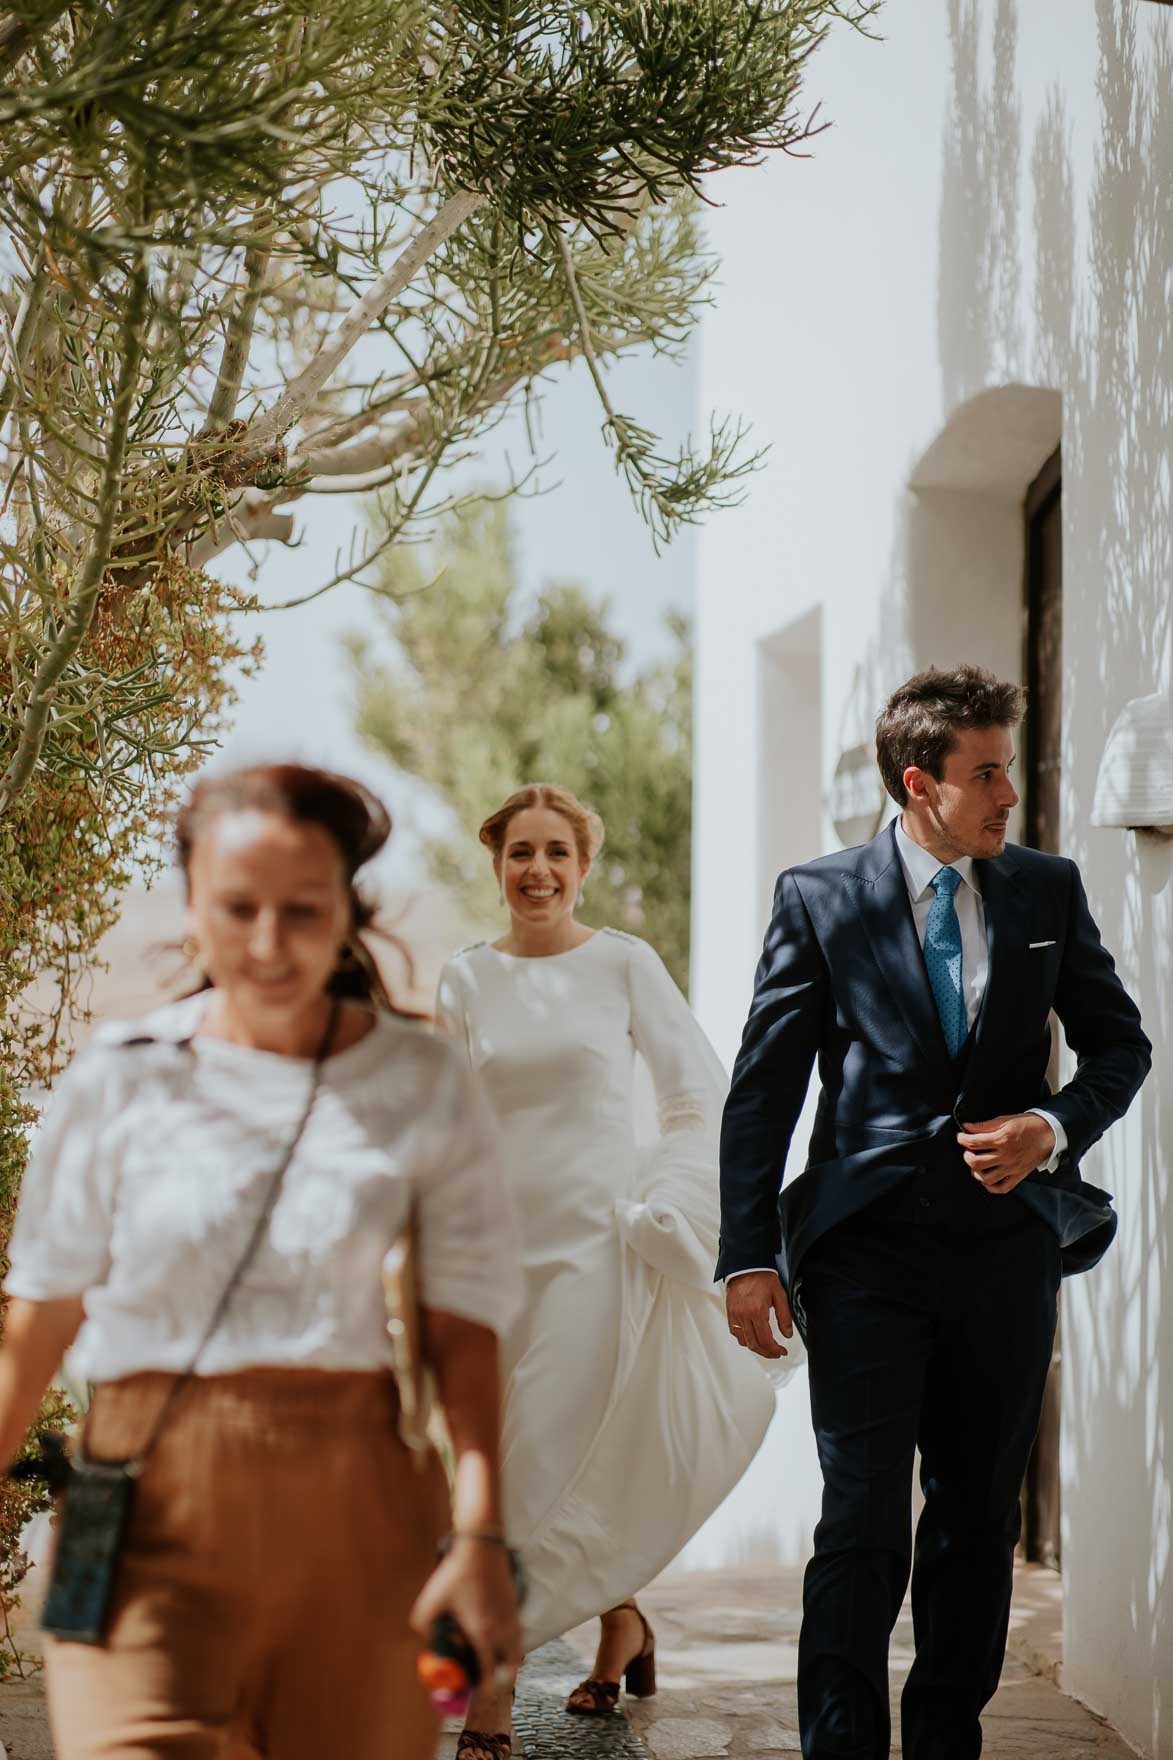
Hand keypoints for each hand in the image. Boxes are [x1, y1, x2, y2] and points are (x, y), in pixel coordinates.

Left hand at [410, 1535, 522, 1689]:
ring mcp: (512, 1615)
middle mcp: (502, 1628)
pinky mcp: (515, 1603)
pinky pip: (518, 1631)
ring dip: (509, 1658)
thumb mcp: (430, 1602)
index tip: (477, 1694)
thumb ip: (424, 1627)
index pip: (490, 1673)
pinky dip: (512, 1639)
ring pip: (518, 1648)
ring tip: (494, 1658)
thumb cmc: (455, 1574)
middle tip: (489, 1680)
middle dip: (502, 1678)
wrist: (481, 1546)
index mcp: (483, 1634)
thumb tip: (425, 1641)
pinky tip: (496, 1632)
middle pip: (512, 1665)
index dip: (485, 1689)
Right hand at [726, 1271, 792, 1358]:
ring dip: (756, 1348)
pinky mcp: (730, 1313)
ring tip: (766, 1347)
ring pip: (744, 1341)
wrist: (746, 1266)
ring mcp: (735, 1315)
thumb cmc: (762, 1277)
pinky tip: (752, 1337)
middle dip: (767, 1353)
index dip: (775, 1350)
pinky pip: (735, 1332)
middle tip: (776, 1353)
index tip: (782, 1351)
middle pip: (754, 1344)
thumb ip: (784, 1316)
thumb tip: (787, 1334)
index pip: (765, 1340)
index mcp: (757, 1311)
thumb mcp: (779, 1295)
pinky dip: (744, 1339)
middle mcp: (744, 1315)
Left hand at [956, 1113, 1056, 1194]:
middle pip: (976, 1162)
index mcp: (1002, 1139)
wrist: (1049, 1134)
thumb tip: (967, 1127)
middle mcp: (1006, 1156)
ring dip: (976, 1171)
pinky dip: (990, 1185)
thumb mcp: (1005, 1120)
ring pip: (986, 1178)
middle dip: (967, 1156)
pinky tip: (987, 1176)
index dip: (962, 1139)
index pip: (973, 1142)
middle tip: (969, 1150)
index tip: (961, 1137)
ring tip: (977, 1163)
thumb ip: (984, 1125)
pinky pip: (1001, 1188)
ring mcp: (1012, 1168)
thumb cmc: (1027, 1125)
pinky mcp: (1019, 1175)